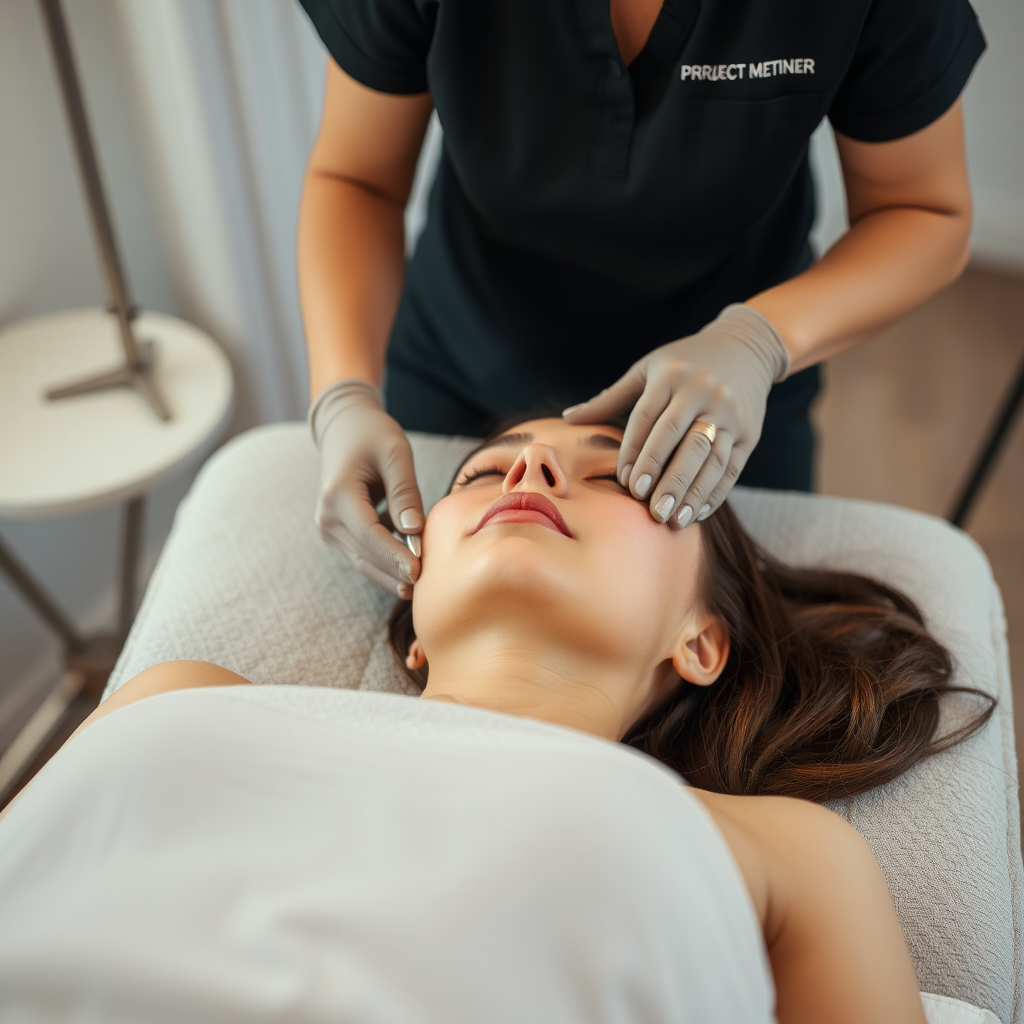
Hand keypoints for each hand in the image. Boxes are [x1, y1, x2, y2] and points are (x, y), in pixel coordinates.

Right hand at [310, 379, 422, 595]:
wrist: (344, 430)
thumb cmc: (373, 435)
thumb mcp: (395, 453)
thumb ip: (405, 491)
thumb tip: (413, 530)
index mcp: (337, 494)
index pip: (368, 534)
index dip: (394, 556)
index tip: (419, 571)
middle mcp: (326, 516)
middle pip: (365, 555)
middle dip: (395, 571)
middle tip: (426, 586)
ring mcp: (328, 528)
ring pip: (363, 562)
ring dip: (390, 574)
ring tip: (418, 587)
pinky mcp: (337, 534)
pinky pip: (363, 555)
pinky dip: (385, 563)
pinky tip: (409, 569)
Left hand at [563, 304, 789, 526]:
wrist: (745, 348)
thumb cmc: (683, 363)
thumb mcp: (646, 370)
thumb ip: (610, 398)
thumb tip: (567, 418)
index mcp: (672, 377)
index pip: (649, 420)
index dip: (637, 453)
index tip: (627, 484)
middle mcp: (703, 393)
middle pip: (681, 441)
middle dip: (665, 478)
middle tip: (650, 510)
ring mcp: (730, 413)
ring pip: (710, 458)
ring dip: (691, 492)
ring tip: (672, 519)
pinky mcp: (750, 432)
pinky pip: (732, 467)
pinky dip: (714, 493)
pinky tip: (696, 512)